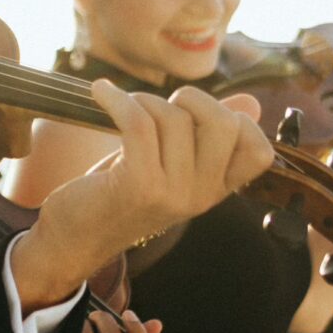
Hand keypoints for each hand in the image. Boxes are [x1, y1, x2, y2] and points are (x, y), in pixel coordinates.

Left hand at [15, 81, 273, 304]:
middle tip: (159, 105)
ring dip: (143, 100)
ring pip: (174, 118)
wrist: (73, 239)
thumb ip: (206, 136)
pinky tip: (100, 93)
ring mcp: (173, 193)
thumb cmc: (118, 194)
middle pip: (224, 124)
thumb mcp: (169, 166)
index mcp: (215, 192)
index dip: (236, 120)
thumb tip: (251, 103)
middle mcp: (201, 196)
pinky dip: (117, 99)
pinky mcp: (139, 185)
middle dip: (192, 98)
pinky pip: (139, 122)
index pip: (259, 152)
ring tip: (121, 106)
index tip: (196, 115)